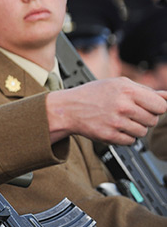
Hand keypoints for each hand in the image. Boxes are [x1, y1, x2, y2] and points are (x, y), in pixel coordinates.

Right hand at [46, 77, 166, 144]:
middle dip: (144, 118)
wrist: (69, 108)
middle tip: (129, 113)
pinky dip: (125, 136)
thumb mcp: (118, 84)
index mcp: (127, 90)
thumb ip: (145, 91)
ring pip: (143, 132)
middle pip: (152, 120)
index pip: (161, 106)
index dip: (156, 108)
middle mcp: (123, 106)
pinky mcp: (110, 136)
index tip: (148, 107)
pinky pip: (131, 141)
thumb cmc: (94, 94)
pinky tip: (114, 127)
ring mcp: (116, 122)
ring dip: (135, 128)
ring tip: (120, 120)